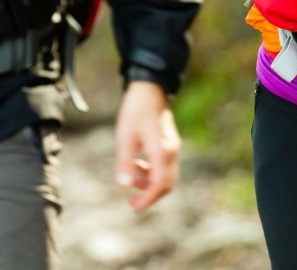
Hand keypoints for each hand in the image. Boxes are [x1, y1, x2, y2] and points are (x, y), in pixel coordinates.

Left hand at [113, 80, 180, 212]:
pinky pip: (165, 165)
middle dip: (150, 195)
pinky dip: (153, 172)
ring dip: (150, 183)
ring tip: (131, 181)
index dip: (147, 200)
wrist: (149, 88)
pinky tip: (138, 165)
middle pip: (167, 184)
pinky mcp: (170, 142)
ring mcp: (173, 147)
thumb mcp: (125, 137)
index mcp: (162, 153)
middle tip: (133, 202)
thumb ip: (125, 162)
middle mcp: (172, 152)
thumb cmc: (135, 111)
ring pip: (167, 175)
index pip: (159, 186)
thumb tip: (123, 185)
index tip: (134, 207)